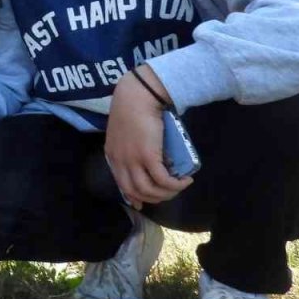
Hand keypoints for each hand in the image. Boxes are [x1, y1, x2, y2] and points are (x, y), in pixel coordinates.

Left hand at [104, 67, 191, 208]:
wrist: (137, 95)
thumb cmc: (133, 107)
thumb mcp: (124, 130)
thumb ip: (128, 142)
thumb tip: (143, 150)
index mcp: (112, 155)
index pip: (121, 183)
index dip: (134, 196)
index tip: (143, 203)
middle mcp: (120, 161)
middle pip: (135, 191)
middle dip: (154, 197)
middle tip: (170, 192)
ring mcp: (132, 160)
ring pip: (148, 190)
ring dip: (167, 193)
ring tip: (180, 186)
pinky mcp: (148, 156)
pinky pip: (162, 180)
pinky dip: (175, 185)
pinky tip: (185, 180)